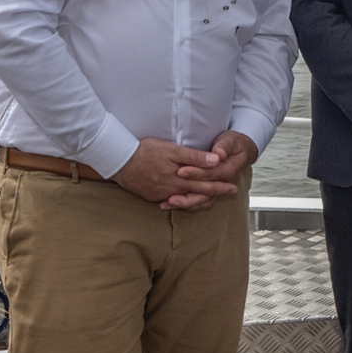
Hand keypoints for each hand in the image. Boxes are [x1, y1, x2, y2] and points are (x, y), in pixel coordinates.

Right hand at [113, 138, 238, 208]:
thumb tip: (216, 161)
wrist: (118, 160)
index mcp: (179, 180)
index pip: (205, 184)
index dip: (220, 185)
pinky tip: (187, 199)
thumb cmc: (145, 151)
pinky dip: (182, 201)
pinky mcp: (151, 197)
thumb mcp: (172, 150)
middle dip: (214, 193)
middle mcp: (171, 191)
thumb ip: (195, 157)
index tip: (232, 186)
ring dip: (199, 199)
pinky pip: (171, 202)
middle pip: (197, 195)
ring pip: (185, 201)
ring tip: (211, 196)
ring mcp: (160, 196)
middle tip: (229, 191)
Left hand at [168, 130, 257, 209]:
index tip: (180, 171)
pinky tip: (169, 203)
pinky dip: (184, 203)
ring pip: (200, 200)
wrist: (241, 150)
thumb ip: (224, 147)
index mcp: (226, 171)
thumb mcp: (230, 141)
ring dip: (184, 202)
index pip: (209, 174)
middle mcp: (221, 182)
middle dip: (186, 194)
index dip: (195, 173)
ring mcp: (214, 187)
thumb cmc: (233, 144)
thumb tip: (219, 154)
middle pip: (203, 192)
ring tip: (168, 202)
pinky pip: (197, 200)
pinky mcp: (207, 189)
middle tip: (170, 194)